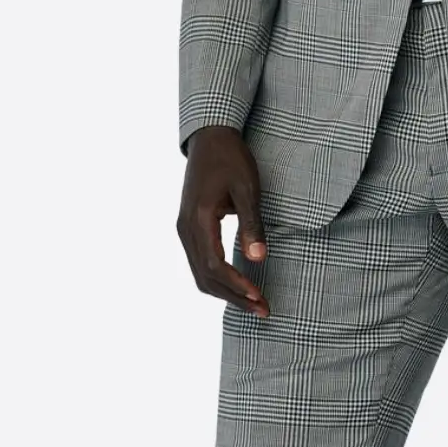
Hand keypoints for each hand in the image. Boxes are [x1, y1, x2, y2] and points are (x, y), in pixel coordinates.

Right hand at [177, 126, 271, 316]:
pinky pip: (200, 262)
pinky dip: (217, 278)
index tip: (259, 296)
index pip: (215, 265)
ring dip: (225, 291)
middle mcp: (185, 229)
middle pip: (205, 277)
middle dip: (234, 297)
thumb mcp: (247, 188)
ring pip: (200, 273)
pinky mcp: (189, 228)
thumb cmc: (231, 158)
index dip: (237, 285)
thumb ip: (252, 224)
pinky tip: (238, 283)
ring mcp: (184, 229)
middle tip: (263, 309)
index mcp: (199, 219)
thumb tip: (258, 259)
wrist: (210, 137)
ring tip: (254, 302)